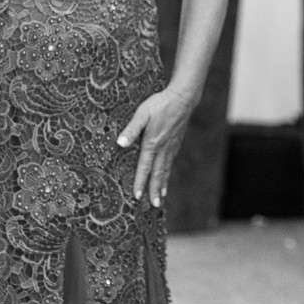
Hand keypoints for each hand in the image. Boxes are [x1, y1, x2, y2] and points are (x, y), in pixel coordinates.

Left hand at [118, 86, 199, 206]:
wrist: (183, 98)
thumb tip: (119, 143)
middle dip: (155, 190)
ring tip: (162, 196)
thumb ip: (131, 129)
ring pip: (166, 169)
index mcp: (152, 143)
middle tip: (154, 205)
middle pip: (158, 173)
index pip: (145, 167)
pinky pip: (171, 161)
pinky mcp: (176, 141)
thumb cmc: (160, 103)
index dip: (140, 182)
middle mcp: (163, 148)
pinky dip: (168, 171)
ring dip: (163, 183)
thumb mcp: (142, 113)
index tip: (137, 196)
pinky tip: (167, 174)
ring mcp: (171, 145)